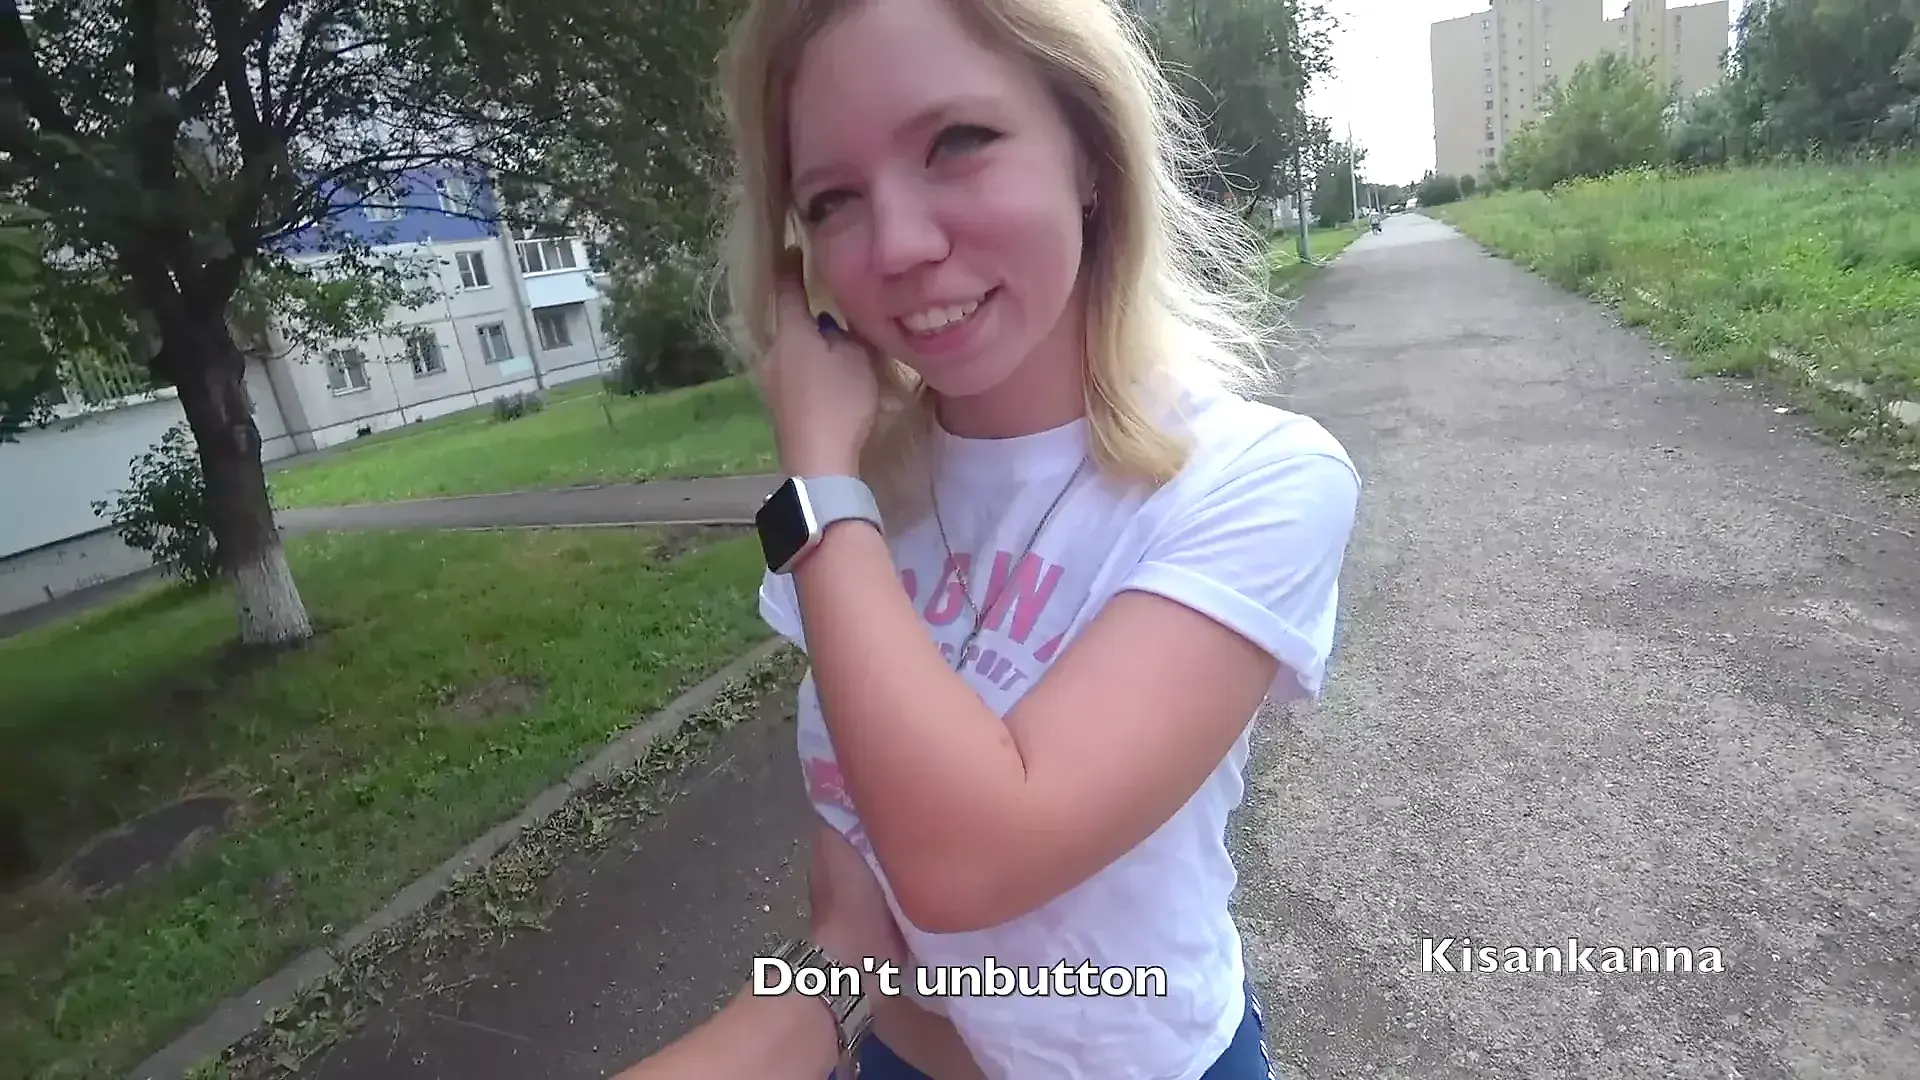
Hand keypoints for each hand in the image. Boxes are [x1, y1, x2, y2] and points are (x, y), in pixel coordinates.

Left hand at [760, 252, 881, 476]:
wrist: (818, 462)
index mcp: (789, 333)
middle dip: (805, 315)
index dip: (790, 267)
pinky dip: (809, 369)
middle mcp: (771, 353)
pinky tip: (828, 379)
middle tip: (827, 307)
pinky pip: (793, 374)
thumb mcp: (857, 358)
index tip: (792, 248)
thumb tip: (835, 327)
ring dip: (809, 346)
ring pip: (791, 351)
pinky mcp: (777, 407)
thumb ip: (847, 335)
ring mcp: (770, 383)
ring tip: (833, 348)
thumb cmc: (840, 402)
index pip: (786, 289)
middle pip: (788, 324)